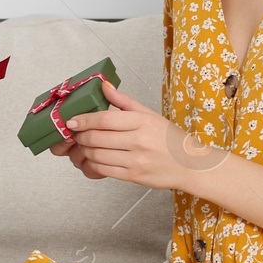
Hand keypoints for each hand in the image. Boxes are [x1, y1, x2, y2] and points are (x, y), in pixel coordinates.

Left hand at [51, 82, 225, 189]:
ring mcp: (136, 160)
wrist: (190, 165)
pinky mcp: (133, 176)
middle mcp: (139, 141)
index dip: (85, 119)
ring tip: (84, 145)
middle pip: (97, 138)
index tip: (72, 120)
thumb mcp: (150, 114)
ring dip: (85, 150)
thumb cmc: (170, 139)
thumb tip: (104, 86)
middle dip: (80, 135)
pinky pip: (104, 170)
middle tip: (76, 133)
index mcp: (142, 122)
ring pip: (97, 155)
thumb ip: (124, 101)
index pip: (105, 119)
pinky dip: (93, 163)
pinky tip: (93, 158)